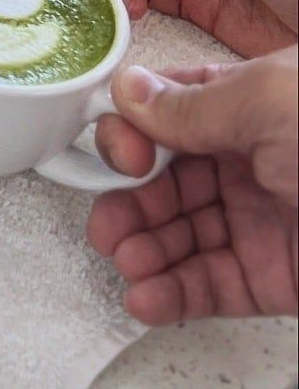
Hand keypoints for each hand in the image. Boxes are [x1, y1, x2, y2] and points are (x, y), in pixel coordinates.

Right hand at [88, 49, 297, 323]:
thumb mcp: (271, 100)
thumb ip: (194, 102)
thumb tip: (132, 92)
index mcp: (257, 102)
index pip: (172, 114)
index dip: (134, 136)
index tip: (120, 155)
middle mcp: (259, 158)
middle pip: (169, 180)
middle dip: (130, 202)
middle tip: (107, 221)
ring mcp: (269, 219)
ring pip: (184, 237)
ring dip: (144, 250)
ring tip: (124, 261)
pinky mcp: (281, 279)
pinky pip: (213, 286)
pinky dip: (173, 295)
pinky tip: (147, 296)